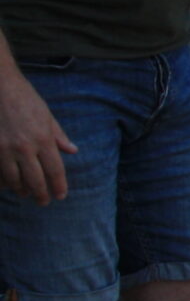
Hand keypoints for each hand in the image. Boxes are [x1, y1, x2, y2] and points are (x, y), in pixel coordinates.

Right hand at [0, 64, 75, 205]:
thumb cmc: (25, 99)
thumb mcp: (47, 116)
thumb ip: (59, 136)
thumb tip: (73, 151)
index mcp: (43, 139)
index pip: (54, 170)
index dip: (59, 186)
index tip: (60, 195)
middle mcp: (25, 147)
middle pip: (36, 180)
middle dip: (41, 194)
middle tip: (44, 202)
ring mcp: (5, 149)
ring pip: (14, 180)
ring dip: (21, 190)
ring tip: (26, 194)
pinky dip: (4, 181)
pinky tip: (9, 184)